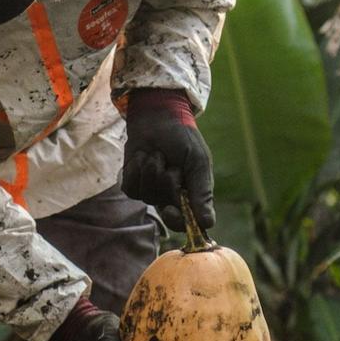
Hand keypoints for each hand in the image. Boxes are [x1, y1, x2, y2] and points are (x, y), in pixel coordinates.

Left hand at [121, 89, 213, 233]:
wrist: (157, 116)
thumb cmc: (183, 137)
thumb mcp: (198, 163)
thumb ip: (202, 193)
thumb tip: (208, 224)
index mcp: (190, 194)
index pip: (186, 221)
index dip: (178, 220)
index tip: (172, 210)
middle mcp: (170, 196)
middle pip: (164, 209)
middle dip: (167, 184)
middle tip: (172, 166)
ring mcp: (150, 190)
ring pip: (146, 195)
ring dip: (152, 171)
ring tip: (158, 154)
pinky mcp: (132, 183)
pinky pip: (131, 187)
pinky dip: (136, 169)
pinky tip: (143, 155)